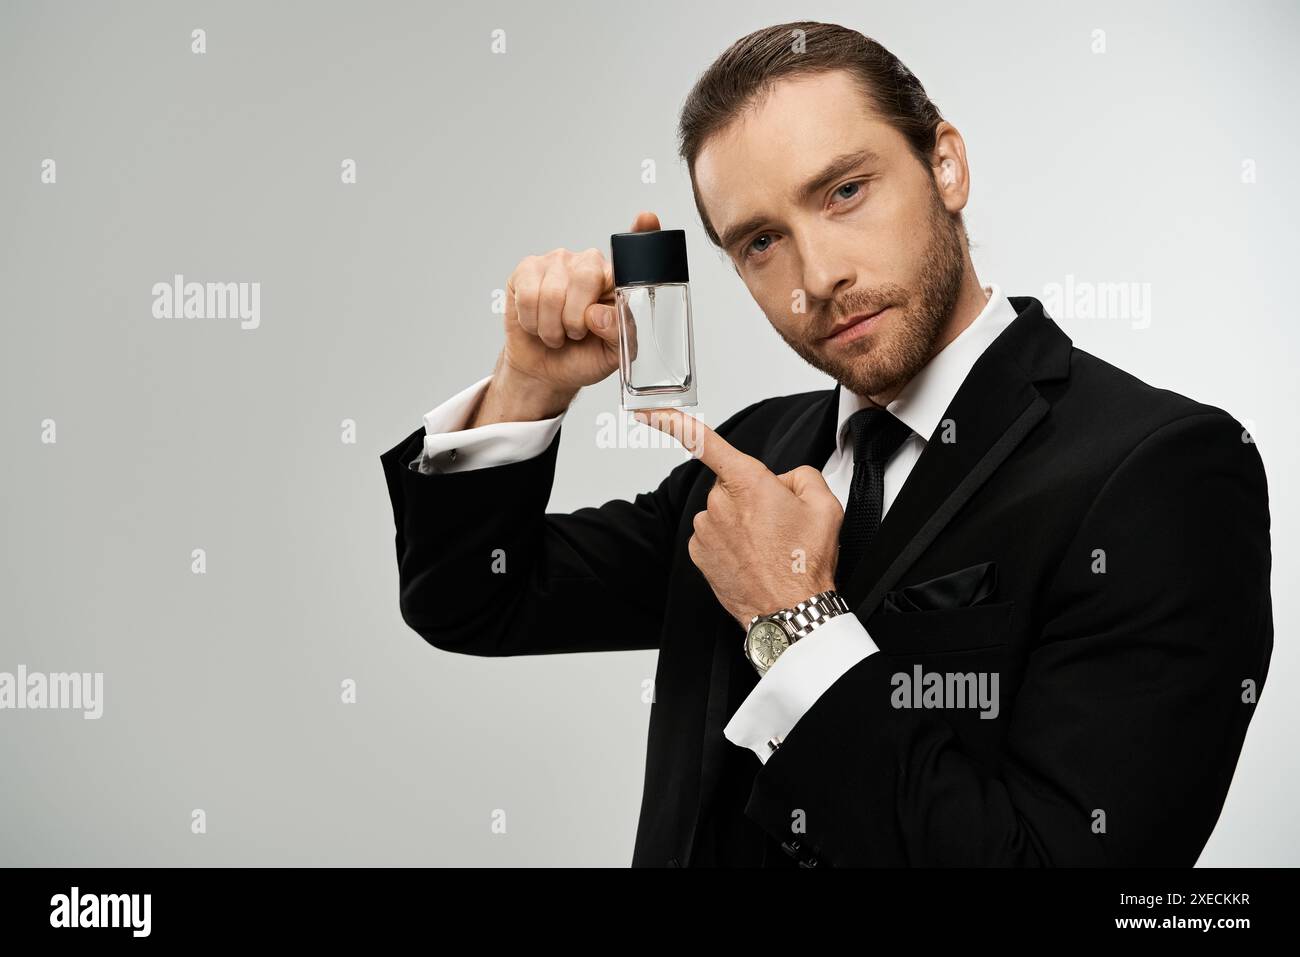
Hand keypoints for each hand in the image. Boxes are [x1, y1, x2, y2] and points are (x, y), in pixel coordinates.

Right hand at [499, 211, 659, 396]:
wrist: (546, 370)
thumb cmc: (584, 356)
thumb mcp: (614, 354)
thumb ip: (618, 333)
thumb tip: (598, 314)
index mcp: (615, 280)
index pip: (633, 250)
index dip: (641, 232)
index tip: (646, 218)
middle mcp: (588, 263)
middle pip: (586, 276)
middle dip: (576, 319)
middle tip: (576, 333)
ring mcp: (556, 262)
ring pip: (553, 293)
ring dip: (552, 327)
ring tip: (557, 333)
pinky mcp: (527, 270)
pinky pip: (529, 296)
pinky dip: (532, 321)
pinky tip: (537, 323)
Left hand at [636, 408, 843, 629]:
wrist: (790, 613)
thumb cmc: (805, 563)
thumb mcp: (825, 505)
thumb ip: (802, 475)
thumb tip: (783, 480)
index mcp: (747, 482)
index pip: (703, 442)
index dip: (672, 422)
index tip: (647, 412)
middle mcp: (718, 503)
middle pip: (732, 484)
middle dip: (752, 495)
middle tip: (780, 524)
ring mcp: (705, 530)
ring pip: (722, 512)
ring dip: (741, 522)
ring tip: (769, 547)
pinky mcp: (698, 553)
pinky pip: (713, 536)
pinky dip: (729, 543)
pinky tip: (752, 559)